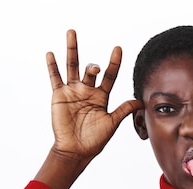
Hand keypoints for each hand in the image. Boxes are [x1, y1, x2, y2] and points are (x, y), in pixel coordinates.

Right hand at [46, 30, 141, 161]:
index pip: (110, 76)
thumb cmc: (95, 139)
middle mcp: (87, 90)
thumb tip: (141, 101)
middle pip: (90, 69)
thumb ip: (124, 110)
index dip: (114, 63)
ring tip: (72, 33)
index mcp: (101, 96)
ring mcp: (73, 91)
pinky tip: (51, 54)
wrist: (76, 150)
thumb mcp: (112, 123)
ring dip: (72, 50)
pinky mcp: (59, 95)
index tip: (118, 49)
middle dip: (93, 64)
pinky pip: (55, 78)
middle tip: (96, 66)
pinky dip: (52, 66)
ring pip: (72, 66)